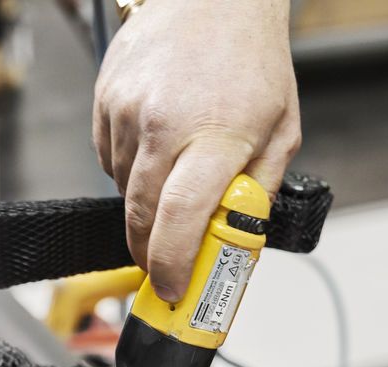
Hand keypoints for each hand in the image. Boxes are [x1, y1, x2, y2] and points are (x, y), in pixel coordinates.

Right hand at [93, 0, 299, 300]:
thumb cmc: (251, 58)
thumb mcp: (281, 128)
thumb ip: (259, 189)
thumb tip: (238, 240)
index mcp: (214, 137)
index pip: (180, 221)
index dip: (171, 265)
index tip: (171, 287)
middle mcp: (164, 125)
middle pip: (141, 216)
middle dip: (150, 251)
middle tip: (164, 265)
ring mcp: (128, 111)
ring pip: (123, 189)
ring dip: (144, 203)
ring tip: (174, 178)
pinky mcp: (105, 99)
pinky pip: (108, 158)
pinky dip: (128, 168)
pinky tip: (155, 147)